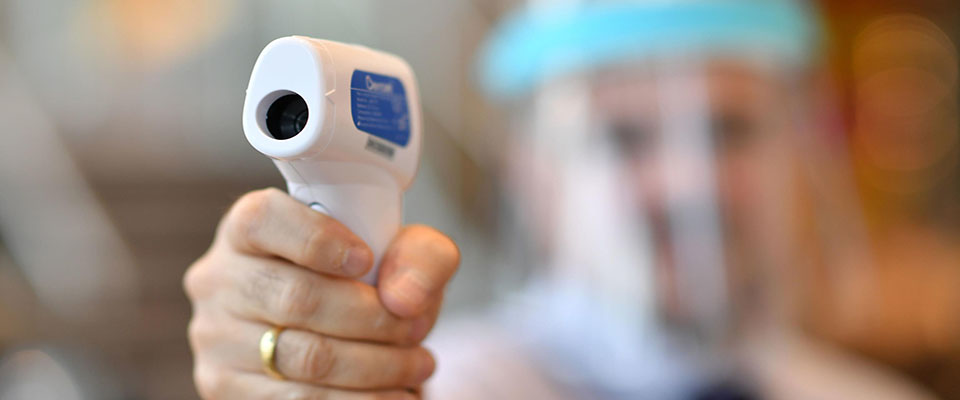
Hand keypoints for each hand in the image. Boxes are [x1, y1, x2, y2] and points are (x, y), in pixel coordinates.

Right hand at [184, 188, 458, 398]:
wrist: (348, 340)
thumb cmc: (372, 283)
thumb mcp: (405, 254)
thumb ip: (420, 256)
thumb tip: (404, 298)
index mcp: (248, 229)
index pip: (264, 220)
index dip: (319, 240)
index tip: (367, 260)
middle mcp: (219, 280)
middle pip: (297, 298)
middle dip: (372, 317)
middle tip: (414, 328)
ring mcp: (216, 340)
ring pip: (306, 358)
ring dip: (377, 366)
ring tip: (417, 364)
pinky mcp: (225, 389)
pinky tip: (395, 394)